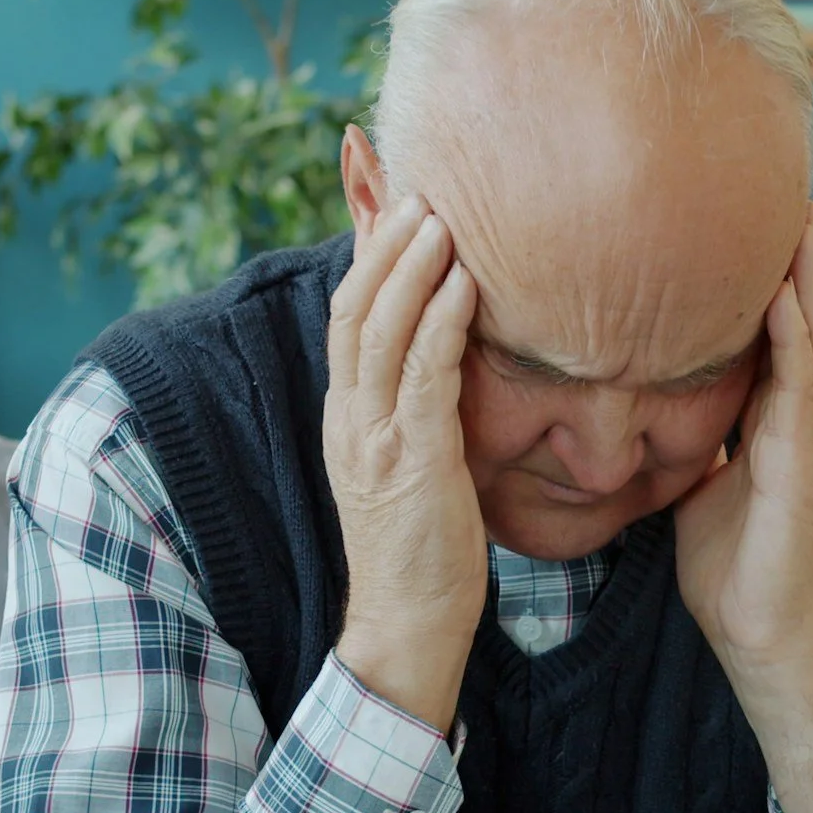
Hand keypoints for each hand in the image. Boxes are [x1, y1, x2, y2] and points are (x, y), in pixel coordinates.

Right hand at [325, 196, 484, 732]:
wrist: (406, 624)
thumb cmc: (424, 547)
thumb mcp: (414, 462)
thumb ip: (421, 406)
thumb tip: (450, 358)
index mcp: (347, 414)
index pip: (348, 313)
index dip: (364, 252)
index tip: (388, 196)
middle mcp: (350, 416)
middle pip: (354, 306)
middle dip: (382, 241)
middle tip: (421, 188)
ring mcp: (374, 437)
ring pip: (379, 330)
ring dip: (410, 267)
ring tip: (441, 215)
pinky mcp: (412, 462)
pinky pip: (422, 377)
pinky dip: (439, 323)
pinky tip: (465, 284)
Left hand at [675, 207, 812, 812]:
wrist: (763, 640)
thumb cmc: (730, 570)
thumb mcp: (692, 486)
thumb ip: (677, 439)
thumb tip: (629, 406)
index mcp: (762, 415)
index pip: (762, 322)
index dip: (755, 266)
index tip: (731, 204)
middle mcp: (789, 413)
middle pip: (795, 310)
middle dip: (789, 247)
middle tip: (778, 175)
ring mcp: (801, 435)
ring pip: (809, 333)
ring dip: (804, 271)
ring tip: (795, 206)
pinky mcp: (800, 463)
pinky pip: (798, 386)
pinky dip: (793, 334)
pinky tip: (781, 288)